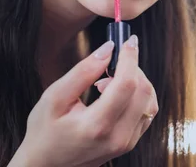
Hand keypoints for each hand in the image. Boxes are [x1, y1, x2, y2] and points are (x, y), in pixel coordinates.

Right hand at [10, 35, 157, 166]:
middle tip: (111, 63)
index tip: (128, 40)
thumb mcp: (54, 97)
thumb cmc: (45, 131)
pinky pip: (146, 111)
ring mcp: (126, 143)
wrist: (46, 165)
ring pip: (150, 102)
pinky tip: (114, 94)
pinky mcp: (130, 143)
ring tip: (107, 82)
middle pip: (143, 91)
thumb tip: (109, 48)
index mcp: (97, 125)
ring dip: (136, 82)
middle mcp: (117, 137)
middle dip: (133, 68)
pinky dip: (137, 95)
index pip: (127, 84)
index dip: (130, 58)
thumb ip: (83, 71)